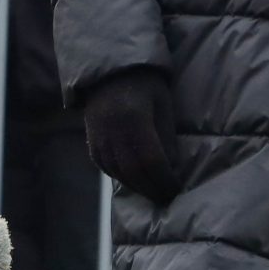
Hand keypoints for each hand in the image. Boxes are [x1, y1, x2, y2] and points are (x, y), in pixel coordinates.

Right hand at [82, 67, 182, 203]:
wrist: (109, 71)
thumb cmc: (144, 84)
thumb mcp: (162, 104)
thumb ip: (166, 136)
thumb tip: (172, 168)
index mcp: (134, 119)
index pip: (152, 160)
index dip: (164, 179)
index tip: (177, 189)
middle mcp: (113, 131)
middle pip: (134, 172)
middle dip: (152, 188)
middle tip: (166, 198)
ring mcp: (98, 137)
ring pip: (118, 173)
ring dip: (137, 187)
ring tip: (152, 193)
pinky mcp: (91, 141)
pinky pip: (106, 167)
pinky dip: (121, 178)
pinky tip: (133, 181)